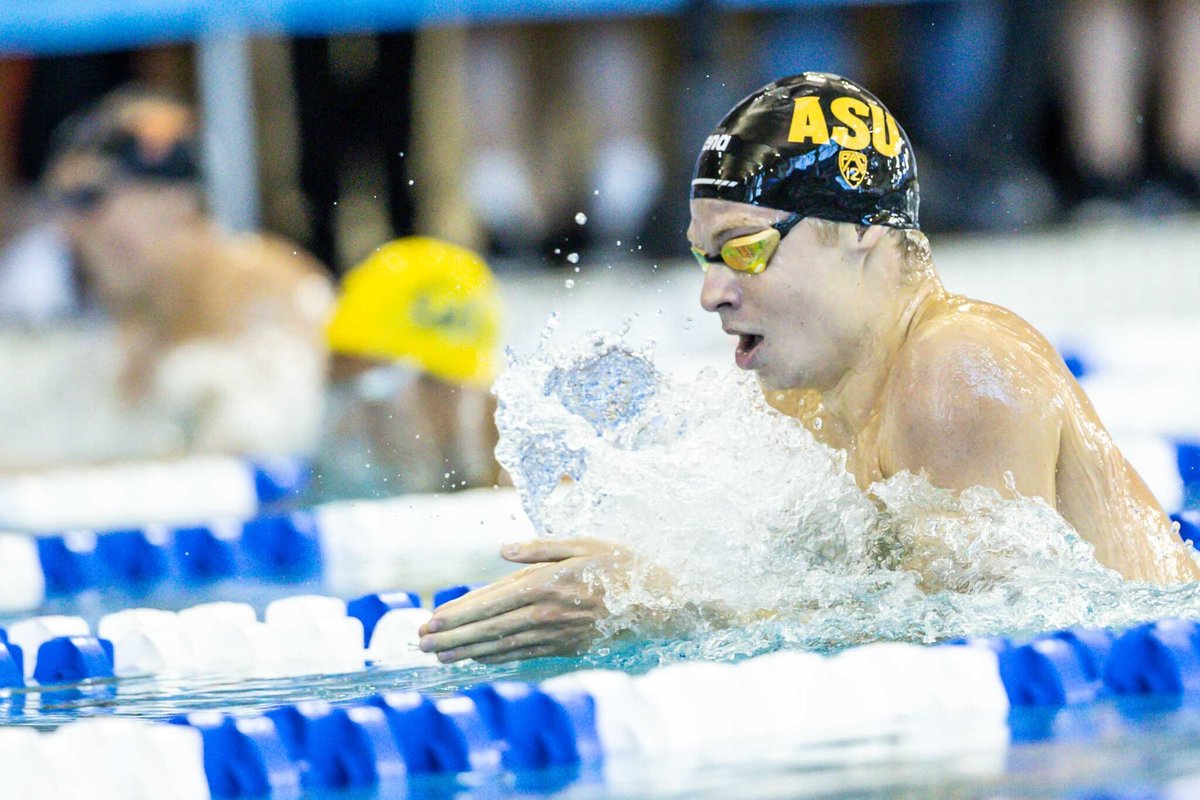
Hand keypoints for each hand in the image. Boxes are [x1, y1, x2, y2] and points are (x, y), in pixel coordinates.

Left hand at [417, 538, 629, 663]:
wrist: (658, 603)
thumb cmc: (622, 565)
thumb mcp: (583, 543)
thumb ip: (540, 548)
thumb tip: (501, 550)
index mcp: (547, 584)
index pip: (491, 602)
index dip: (458, 613)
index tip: (431, 620)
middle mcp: (546, 614)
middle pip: (489, 628)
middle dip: (452, 637)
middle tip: (421, 643)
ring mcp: (556, 635)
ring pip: (502, 645)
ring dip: (467, 651)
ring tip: (439, 656)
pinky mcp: (566, 648)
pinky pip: (523, 655)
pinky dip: (496, 658)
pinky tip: (478, 659)